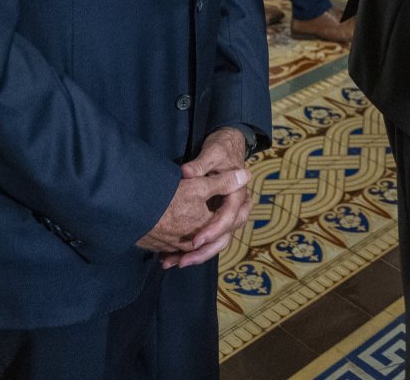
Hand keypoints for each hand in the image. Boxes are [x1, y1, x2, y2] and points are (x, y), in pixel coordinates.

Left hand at [160, 128, 255, 267]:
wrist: (228, 147)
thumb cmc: (221, 150)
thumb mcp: (212, 153)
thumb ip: (200, 165)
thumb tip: (187, 173)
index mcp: (238, 195)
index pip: (228, 218)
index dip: (212, 231)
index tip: (193, 242)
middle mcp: (235, 209)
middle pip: (224, 237)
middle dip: (203, 252)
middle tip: (182, 261)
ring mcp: (225, 215)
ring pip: (215, 242)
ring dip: (195, 255)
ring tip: (171, 262)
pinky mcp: (215, 217)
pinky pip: (207, 237)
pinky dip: (191, 248)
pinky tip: (171, 256)